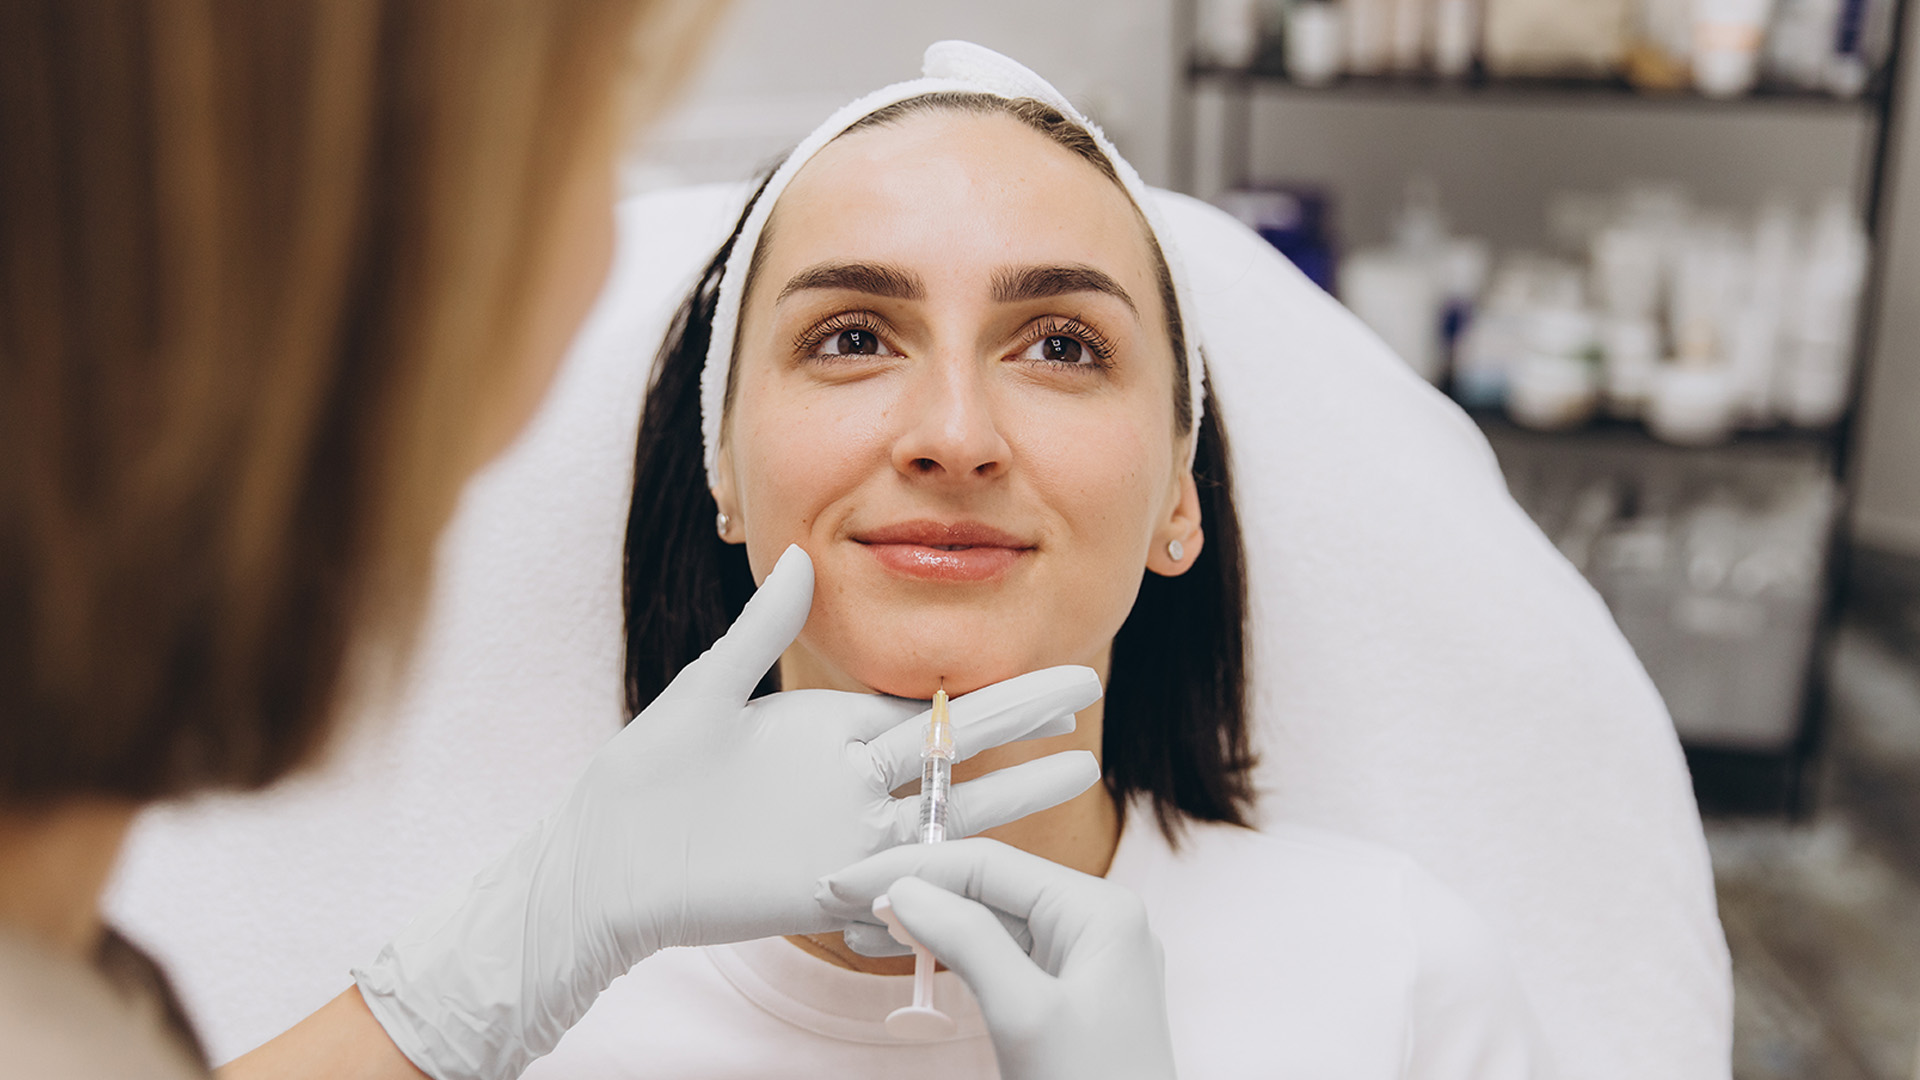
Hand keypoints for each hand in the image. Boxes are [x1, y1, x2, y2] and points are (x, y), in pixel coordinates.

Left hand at [353, 545, 1103, 1078]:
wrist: (609, 862)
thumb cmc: (648, 774)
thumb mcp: (704, 693)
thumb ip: (757, 631)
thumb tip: (797, 556)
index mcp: (829, 726)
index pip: (924, 703)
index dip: (985, 683)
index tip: (1035, 656)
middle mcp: (851, 779)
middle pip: (954, 748)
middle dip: (1022, 716)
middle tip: (1089, 686)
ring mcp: (848, 835)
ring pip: (949, 810)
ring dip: (1018, 790)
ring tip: (1086, 764)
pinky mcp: (833, 888)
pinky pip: (906, 873)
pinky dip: (956, 863)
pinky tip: (1012, 849)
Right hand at [819, 838, 1179, 1079]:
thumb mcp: (1024, 1015)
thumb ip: (967, 941)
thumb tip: (904, 889)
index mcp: (1100, 911)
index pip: (989, 865)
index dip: (912, 868)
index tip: (845, 884)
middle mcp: (1098, 923)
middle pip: (988, 887)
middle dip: (914, 892)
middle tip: (840, 901)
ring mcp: (1085, 961)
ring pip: (990, 921)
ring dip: (924, 922)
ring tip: (859, 928)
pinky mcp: (1068, 996)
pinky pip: (1002, 957)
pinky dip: (951, 953)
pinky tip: (906, 951)